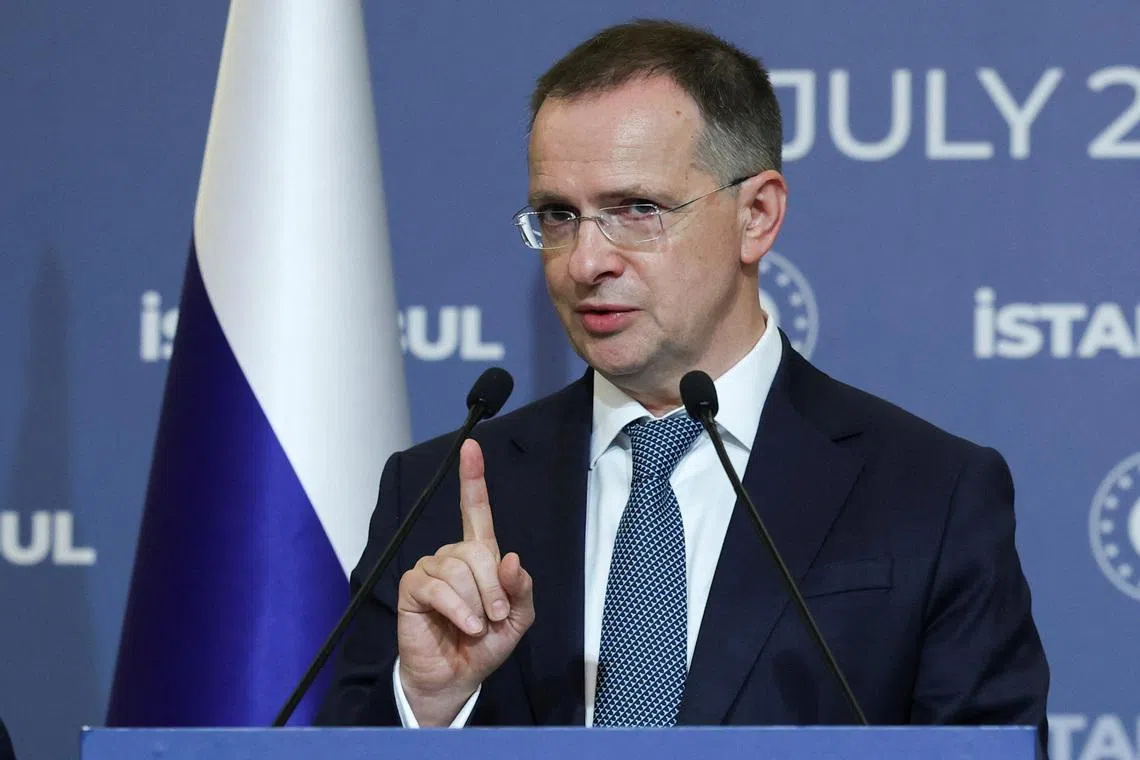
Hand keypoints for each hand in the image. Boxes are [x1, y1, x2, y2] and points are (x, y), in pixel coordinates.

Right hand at [396, 439, 534, 725]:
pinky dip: (459, 609)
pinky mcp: (413, 588)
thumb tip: (511, 557)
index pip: (475, 509)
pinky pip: (439, 587)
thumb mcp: (518, 618)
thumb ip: (521, 589)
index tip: (471, 446)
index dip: (473, 477)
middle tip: (496, 617)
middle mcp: (453, 555)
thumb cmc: (486, 644)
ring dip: (478, 603)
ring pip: (459, 568)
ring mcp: (431, 569)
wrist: (458, 676)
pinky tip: (465, 625)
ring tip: (478, 625)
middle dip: (494, 587)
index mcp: (479, 555)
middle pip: (477, 550)